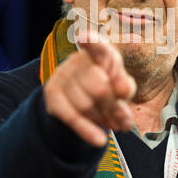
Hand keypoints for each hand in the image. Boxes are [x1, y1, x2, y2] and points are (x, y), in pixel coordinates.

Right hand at [43, 31, 136, 146]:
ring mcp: (62, 75)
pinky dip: (88, 131)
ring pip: (86, 105)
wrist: (79, 101)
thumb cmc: (106, 88)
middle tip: (122, 118)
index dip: (91, 42)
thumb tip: (124, 88)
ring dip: (103, 121)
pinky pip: (71, 116)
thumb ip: (125, 87)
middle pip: (99, 87)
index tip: (83, 37)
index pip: (97, 46)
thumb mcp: (120, 87)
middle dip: (113, 107)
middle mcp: (78, 60)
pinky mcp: (52, 93)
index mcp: (99, 53)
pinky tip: (99, 140)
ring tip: (111, 124)